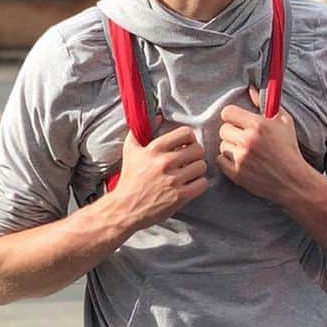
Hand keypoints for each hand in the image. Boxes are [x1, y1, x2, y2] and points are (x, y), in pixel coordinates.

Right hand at [111, 117, 209, 231]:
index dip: (190, 138)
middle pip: (198, 149)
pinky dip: (199, 184)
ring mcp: (173, 180)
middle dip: (196, 154)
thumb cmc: (129, 179)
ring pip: (201, 166)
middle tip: (190, 160)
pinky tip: (191, 184)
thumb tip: (158, 117)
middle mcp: (165, 162)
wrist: (124, 208)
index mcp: (154, 149)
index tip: (187, 145)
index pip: (186, 133)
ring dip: (198, 169)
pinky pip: (202, 184)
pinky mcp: (179, 197)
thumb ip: (140, 130)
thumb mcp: (131, 150)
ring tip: (190, 172)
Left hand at [217, 87, 312, 204]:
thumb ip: (264, 103)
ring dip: (230, 146)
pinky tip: (239, 160)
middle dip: (231, 131)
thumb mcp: (283, 121)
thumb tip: (249, 89)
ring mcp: (241, 158)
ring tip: (243, 150)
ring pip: (222, 145)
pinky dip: (227, 160)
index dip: (232, 115)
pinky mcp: (237, 174)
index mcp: (258, 124)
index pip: (227, 112)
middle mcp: (247, 140)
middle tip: (242, 136)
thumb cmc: (288, 148)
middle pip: (223, 129)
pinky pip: (220, 161)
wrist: (293, 179)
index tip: (238, 120)